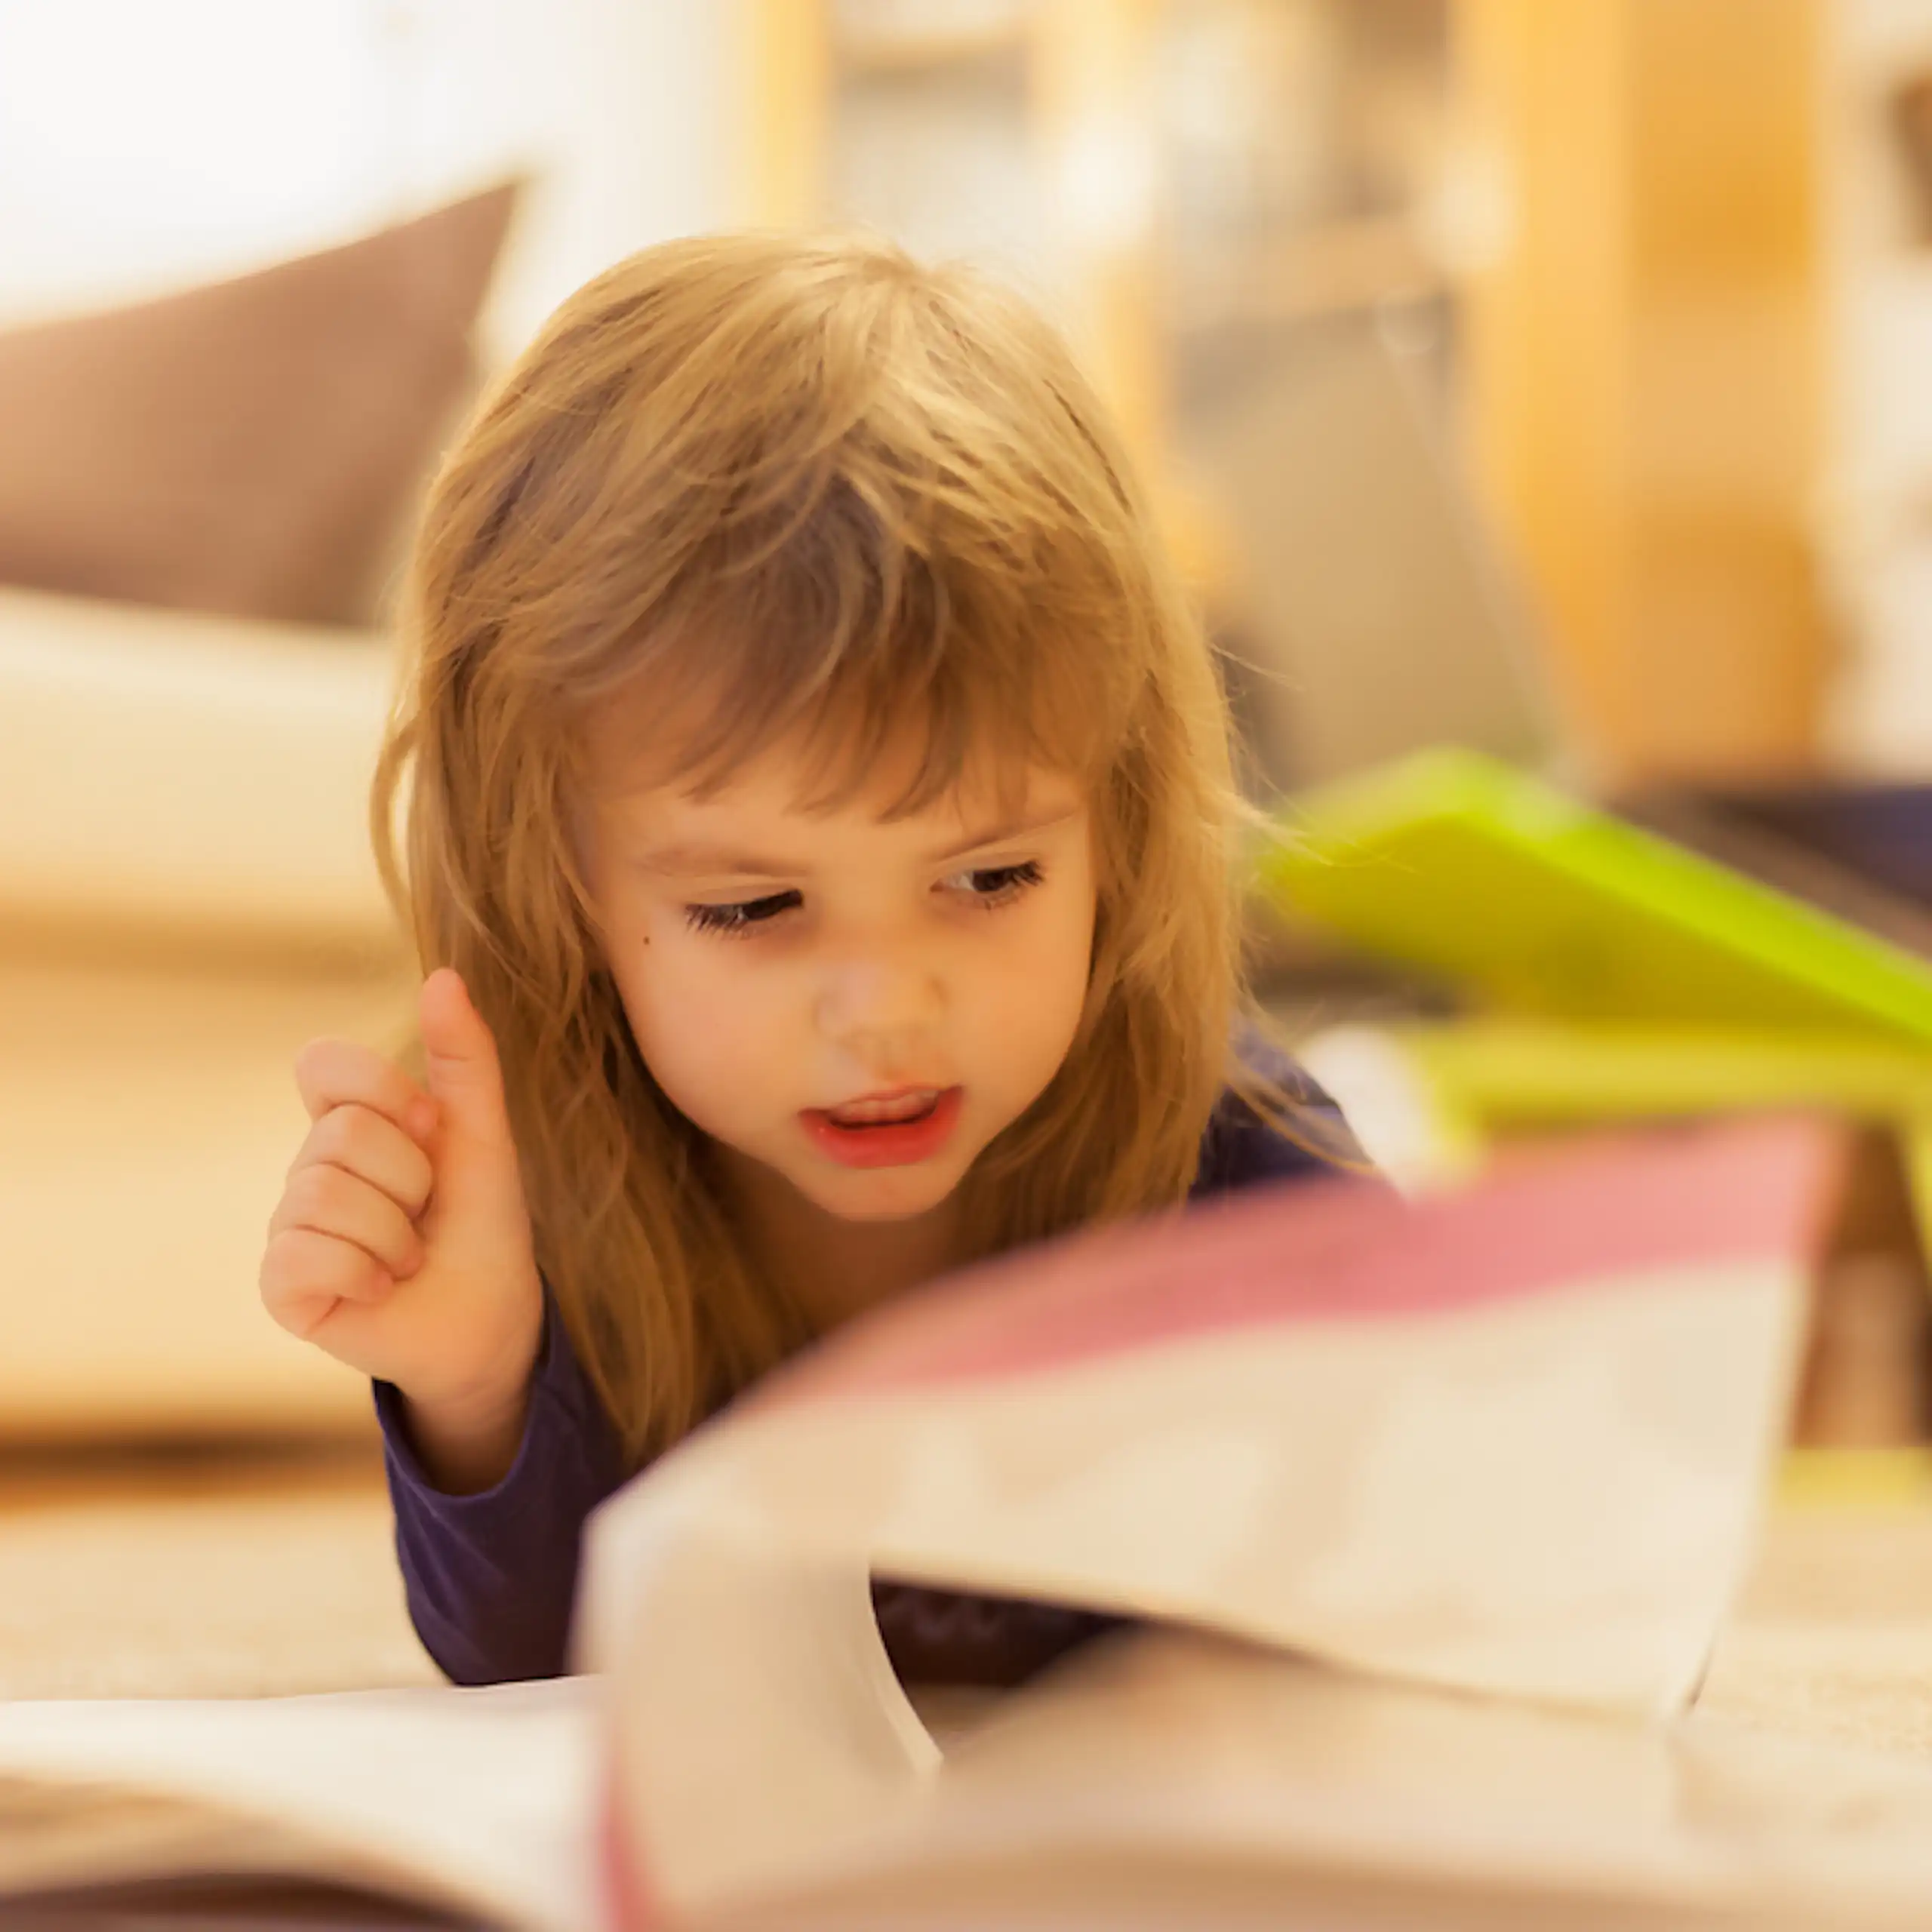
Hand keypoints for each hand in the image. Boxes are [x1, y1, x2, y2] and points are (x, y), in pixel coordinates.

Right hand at [260, 968, 544, 1441]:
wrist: (491, 1314)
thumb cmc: (481, 1221)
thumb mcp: (482, 1134)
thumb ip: (466, 1057)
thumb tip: (442, 975)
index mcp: (348, 1122)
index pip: (321, 1063)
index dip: (382, 1091)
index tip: (431, 1130)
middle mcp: (308, 1169)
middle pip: (341, 1136)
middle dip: (410, 1177)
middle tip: (427, 1211)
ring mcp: (289, 1228)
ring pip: (323, 1196)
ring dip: (394, 1233)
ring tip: (409, 1254)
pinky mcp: (281, 1286)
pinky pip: (299, 1256)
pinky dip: (363, 1272)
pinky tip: (380, 1287)